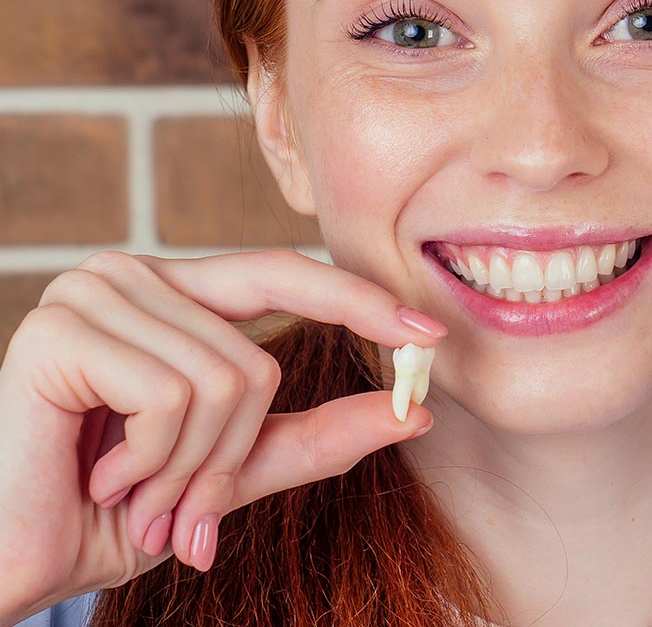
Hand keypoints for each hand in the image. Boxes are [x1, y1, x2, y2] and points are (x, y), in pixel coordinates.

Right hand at [0, 249, 444, 623]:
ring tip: (133, 493)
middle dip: (231, 456)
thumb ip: (316, 436)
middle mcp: (132, 274)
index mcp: (172, 292)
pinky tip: (101, 475)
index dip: (357, 300)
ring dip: (188, 471)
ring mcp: (94, 293)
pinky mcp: (61, 330)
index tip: (428, 333)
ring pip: (225, 380)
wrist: (14, 560)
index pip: (283, 273)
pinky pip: (174, 395)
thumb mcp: (230, 470)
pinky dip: (154, 462)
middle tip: (183, 510)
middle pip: (259, 356)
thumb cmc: (112, 510)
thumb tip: (414, 413)